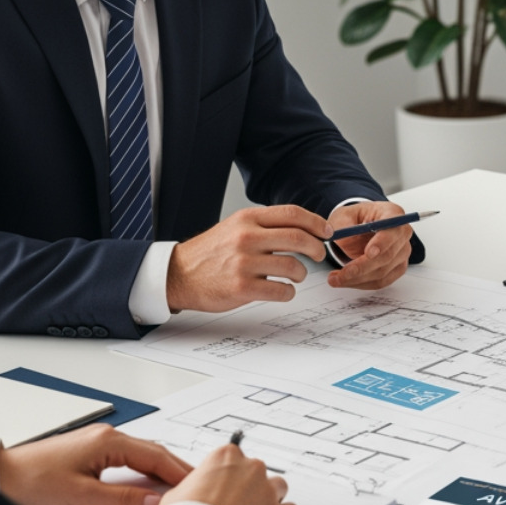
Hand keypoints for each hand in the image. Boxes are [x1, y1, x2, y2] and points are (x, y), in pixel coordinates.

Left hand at [0, 424, 191, 504]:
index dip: (179, 472)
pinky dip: (145, 466)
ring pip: (142, 452)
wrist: (5, 473)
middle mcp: (108, 435)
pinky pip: (129, 455)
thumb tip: (153, 502)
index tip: (198, 484)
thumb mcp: (83, 496)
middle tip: (198, 484)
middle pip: (153, 451)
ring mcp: (100, 439)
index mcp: (110, 442)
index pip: (156, 456)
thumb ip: (122, 499)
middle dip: (176, 468)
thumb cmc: (36, 480)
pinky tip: (150, 478)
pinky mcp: (92, 447)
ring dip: (161, 467)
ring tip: (179, 484)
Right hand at [158, 443, 298, 504]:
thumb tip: (191, 493)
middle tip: (237, 504)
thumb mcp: (177, 493)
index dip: (229, 475)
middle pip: (257, 471)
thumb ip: (192, 486)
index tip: (226, 485)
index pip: (234, 458)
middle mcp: (251, 467)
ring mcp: (267, 489)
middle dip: (249, 486)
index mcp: (226, 456)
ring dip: (269, 498)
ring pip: (279, 487)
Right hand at [167, 205, 330, 311]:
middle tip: (319, 253)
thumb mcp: (236, 227)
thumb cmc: (211, 252)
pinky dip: (289, 291)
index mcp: (247, 218)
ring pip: (293, 266)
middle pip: (298, 238)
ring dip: (302, 273)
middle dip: (316, 247)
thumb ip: (265, 225)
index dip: (316, 222)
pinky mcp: (242, 287)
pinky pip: (281, 289)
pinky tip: (283, 289)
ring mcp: (244, 263)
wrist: (179, 274)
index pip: (292, 213)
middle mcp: (247, 237)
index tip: (326, 231)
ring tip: (295, 275)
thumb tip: (304, 228)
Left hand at [327, 200, 411, 289]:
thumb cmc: (355, 219)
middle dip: (363, 267)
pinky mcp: (397, 267)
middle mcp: (402, 233)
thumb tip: (345, 239)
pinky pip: (381, 281)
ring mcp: (402, 252)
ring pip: (383, 272)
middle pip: (388, 255)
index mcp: (392, 213)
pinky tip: (347, 281)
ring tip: (336, 278)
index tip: (368, 253)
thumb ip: (343, 226)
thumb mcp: (343, 216)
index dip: (382, 242)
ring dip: (358, 279)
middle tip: (342, 273)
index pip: (394, 228)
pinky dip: (362, 284)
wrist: (359, 228)